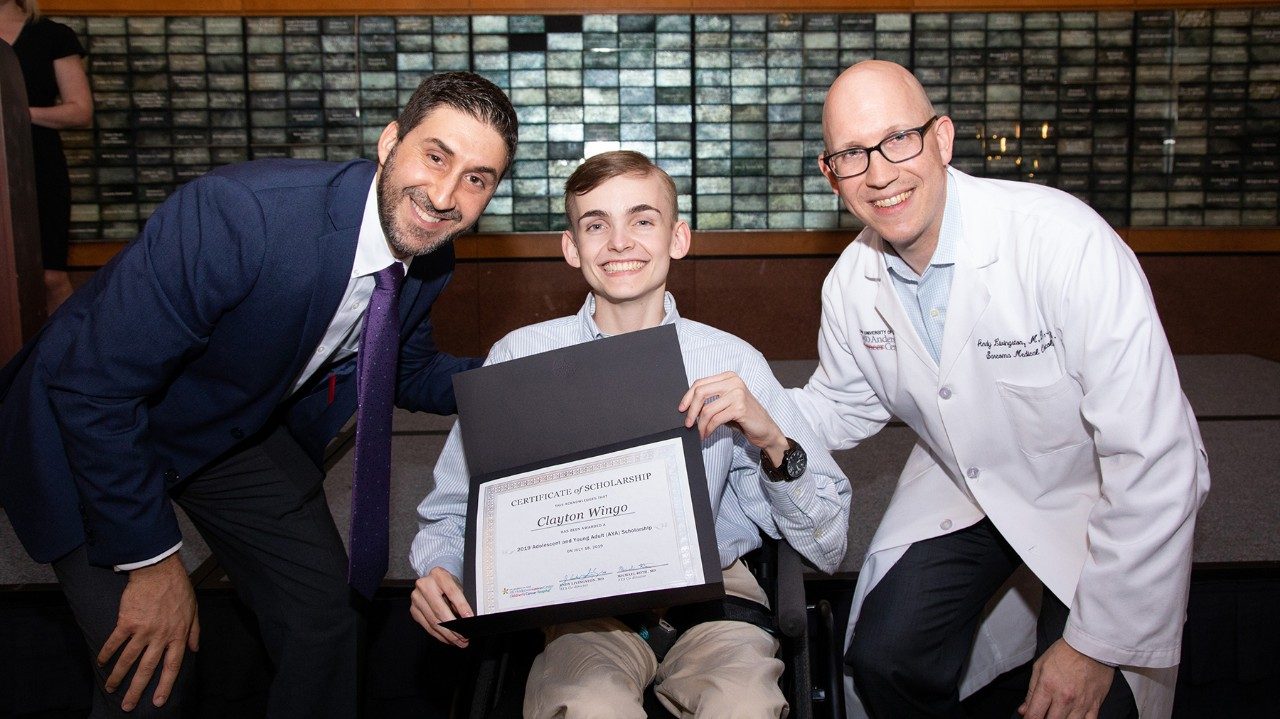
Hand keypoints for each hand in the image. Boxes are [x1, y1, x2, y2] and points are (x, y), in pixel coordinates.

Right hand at [97, 553, 198, 710]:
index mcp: (178, 635)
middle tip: (128, 705)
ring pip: (129, 660)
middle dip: (137, 690)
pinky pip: (114, 642)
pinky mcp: (127, 622)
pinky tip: (101, 663)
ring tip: (110, 688)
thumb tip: (195, 649)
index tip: (157, 701)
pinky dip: (106, 654)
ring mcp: (143, 630)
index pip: (173, 666)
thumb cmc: (178, 589)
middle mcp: (161, 636)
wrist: (159, 570)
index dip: (165, 685)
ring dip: (118, 676)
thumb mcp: (194, 610)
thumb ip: (194, 631)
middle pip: (148, 669)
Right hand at [410, 567, 472, 647]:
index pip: (452, 592)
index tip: (469, 618)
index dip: (462, 607)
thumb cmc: (446, 583)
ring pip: (433, 622)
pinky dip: (439, 635)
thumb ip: (460, 600)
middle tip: (464, 637)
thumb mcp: (456, 585)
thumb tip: (467, 619)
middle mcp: (424, 585)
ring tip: (458, 641)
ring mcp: (416, 598)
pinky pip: (427, 626)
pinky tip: (447, 638)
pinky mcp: (413, 610)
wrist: (431, 580)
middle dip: (454, 628)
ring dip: (447, 635)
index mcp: (438, 575)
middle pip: (440, 611)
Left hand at [678, 372, 788, 462]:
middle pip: (701, 393)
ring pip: (707, 410)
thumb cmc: (744, 417)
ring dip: (700, 425)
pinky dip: (708, 429)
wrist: (765, 429)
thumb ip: (711, 400)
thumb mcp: (726, 403)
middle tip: (687, 423)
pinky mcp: (740, 408)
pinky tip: (707, 434)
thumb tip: (688, 407)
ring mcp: (738, 394)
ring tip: (700, 433)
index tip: (682, 409)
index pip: (700, 383)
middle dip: (691, 410)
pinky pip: (716, 420)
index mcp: (728, 377)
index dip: (688, 397)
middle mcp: (733, 382)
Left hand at [1018, 639, 1115, 718]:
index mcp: (1048, 687)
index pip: (1034, 715)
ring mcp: (1081, 703)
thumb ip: (1031, 691)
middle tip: (1043, 714)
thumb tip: (1024, 710)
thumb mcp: (1040, 667)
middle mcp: (1064, 698)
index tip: (1029, 718)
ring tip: (1057, 714)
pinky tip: (1072, 718)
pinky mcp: (1095, 705)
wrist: (1090, 645)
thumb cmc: (1064, 653)